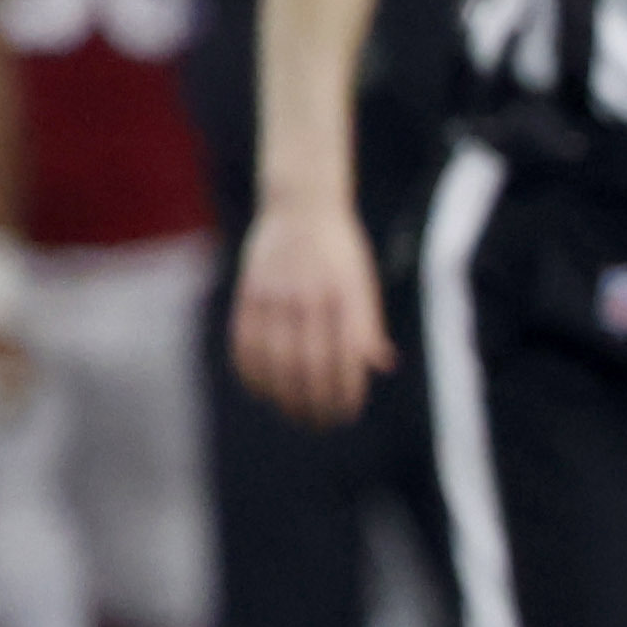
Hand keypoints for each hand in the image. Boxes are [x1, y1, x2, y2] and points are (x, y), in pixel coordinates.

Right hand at [235, 203, 390, 424]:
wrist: (302, 204)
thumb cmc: (341, 249)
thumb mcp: (363, 280)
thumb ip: (369, 323)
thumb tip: (381, 366)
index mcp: (345, 296)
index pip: (346, 358)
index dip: (344, 392)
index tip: (346, 413)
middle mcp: (310, 297)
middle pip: (309, 366)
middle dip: (314, 403)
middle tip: (319, 422)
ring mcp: (276, 295)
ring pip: (274, 360)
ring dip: (282, 395)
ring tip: (291, 411)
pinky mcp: (249, 292)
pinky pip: (245, 342)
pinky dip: (251, 372)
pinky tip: (261, 388)